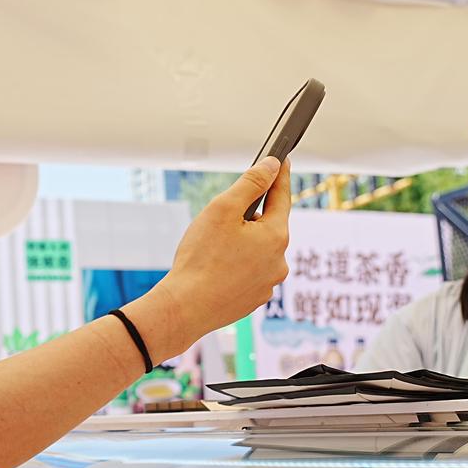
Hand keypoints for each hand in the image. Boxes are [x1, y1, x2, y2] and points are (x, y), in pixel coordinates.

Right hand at [133, 158, 291, 354]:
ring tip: (213, 252)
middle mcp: (279, 261)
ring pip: (257, 252)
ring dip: (241, 245)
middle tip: (219, 223)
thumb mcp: (223, 209)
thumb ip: (250, 183)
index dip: (279, 176)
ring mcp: (268, 284)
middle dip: (248, 219)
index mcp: (275, 236)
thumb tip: (271, 166)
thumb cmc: (200, 259)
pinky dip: (236, 268)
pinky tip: (215, 271)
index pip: (282, 197)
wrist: (185, 308)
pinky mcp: (254, 300)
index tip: (280, 160)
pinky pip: (249, 274)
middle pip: (267, 226)